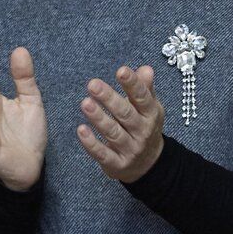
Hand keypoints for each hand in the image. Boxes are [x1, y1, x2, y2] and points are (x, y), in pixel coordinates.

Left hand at [76, 65, 164, 181]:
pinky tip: (81, 130)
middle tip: (93, 84)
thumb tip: (146, 69)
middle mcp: (142, 132)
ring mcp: (130, 149)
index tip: (121, 70)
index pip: (142, 98)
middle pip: (126, 114)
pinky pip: (102, 154)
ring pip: (113, 133)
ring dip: (99, 118)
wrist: (149, 164)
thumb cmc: (144, 128)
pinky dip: (91, 143)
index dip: (133, 84)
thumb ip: (145, 88)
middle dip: (109, 99)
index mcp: (151, 115)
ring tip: (85, 103)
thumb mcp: (149, 108)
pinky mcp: (117, 164)